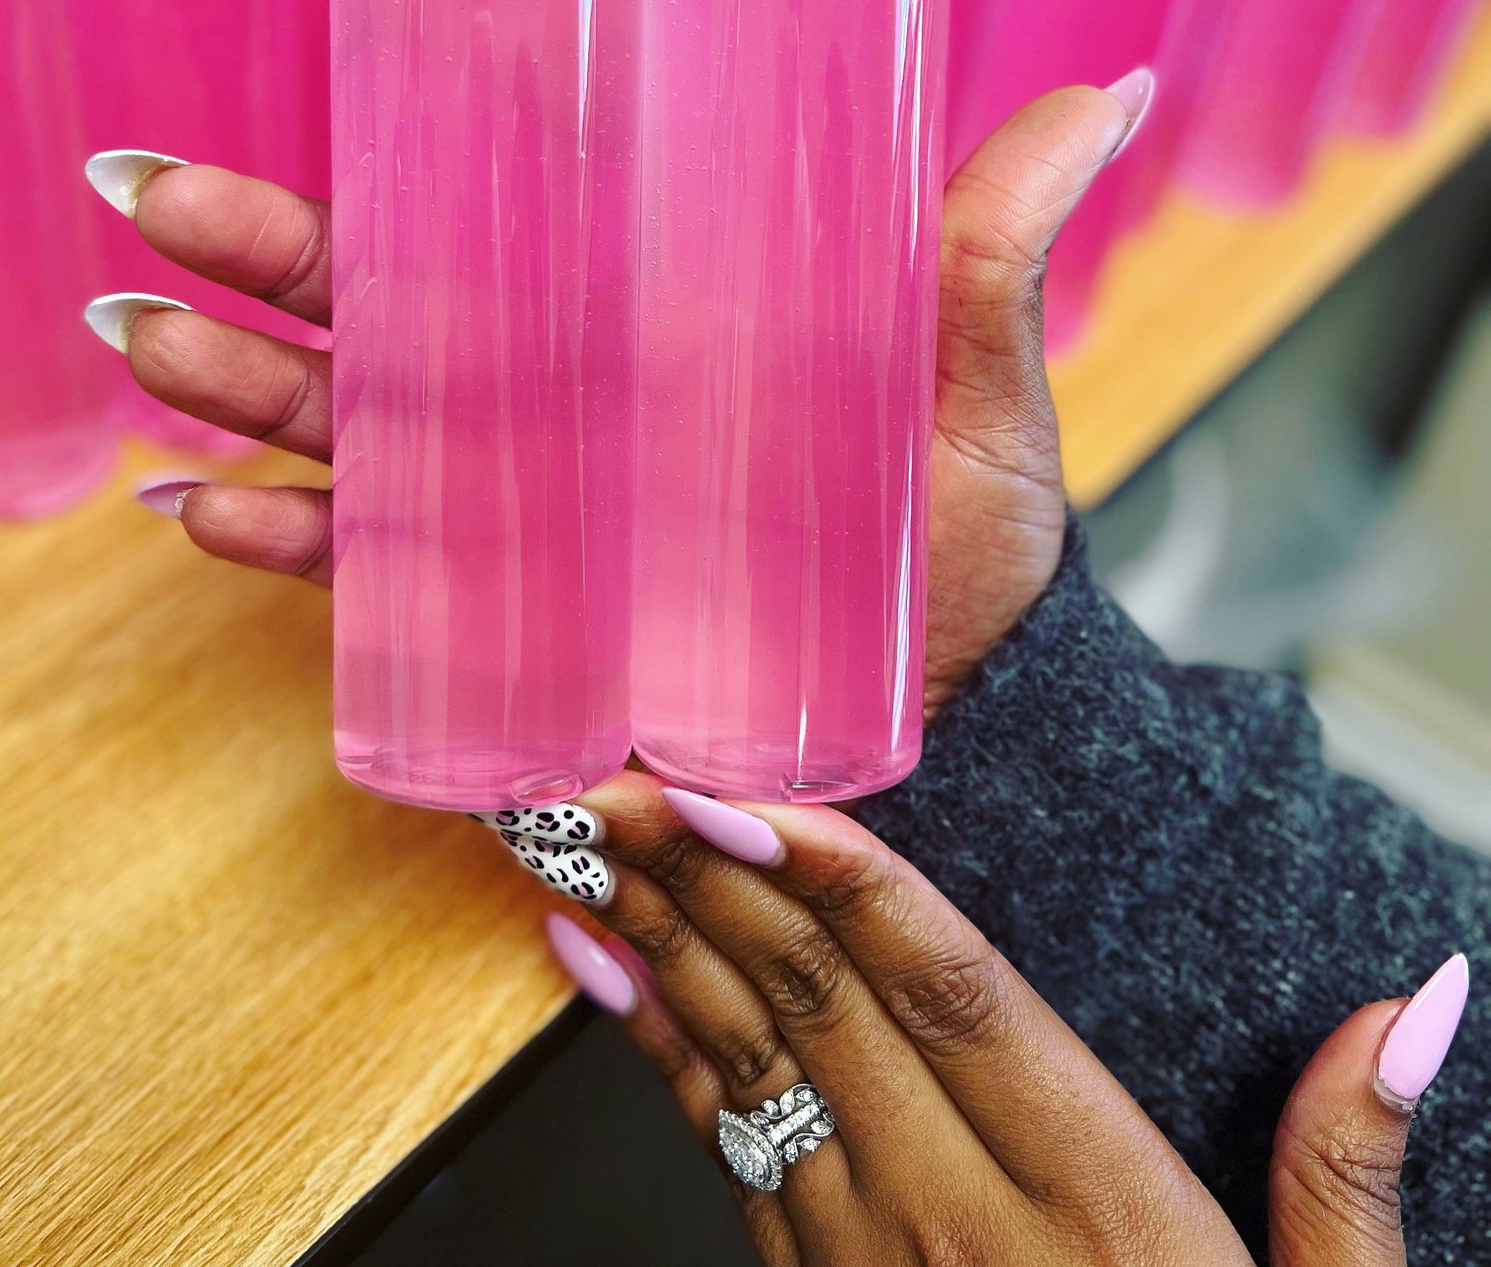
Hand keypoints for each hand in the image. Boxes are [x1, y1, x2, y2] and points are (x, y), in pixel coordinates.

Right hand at [97, 74, 1146, 711]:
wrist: (962, 716)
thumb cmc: (965, 541)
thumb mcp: (970, 382)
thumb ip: (990, 245)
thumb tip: (1101, 91)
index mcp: (633, 320)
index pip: (486, 228)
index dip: (380, 172)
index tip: (292, 120)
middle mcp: (553, 402)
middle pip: (376, 316)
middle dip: (255, 264)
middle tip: (146, 212)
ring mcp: (519, 510)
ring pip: (345, 431)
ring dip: (235, 393)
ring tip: (147, 347)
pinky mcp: (507, 620)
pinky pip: (373, 577)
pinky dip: (287, 548)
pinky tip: (203, 518)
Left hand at [507, 777, 1462, 1266]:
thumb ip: (1350, 1170)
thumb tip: (1417, 1007)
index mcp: (1094, 1202)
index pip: (949, 999)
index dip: (840, 885)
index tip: (736, 792)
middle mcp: (960, 1216)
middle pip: (819, 1006)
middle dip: (706, 872)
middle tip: (611, 767)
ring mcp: (867, 1256)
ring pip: (747, 1058)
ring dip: (657, 930)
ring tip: (578, 829)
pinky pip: (721, 1139)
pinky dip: (649, 1036)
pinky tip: (590, 957)